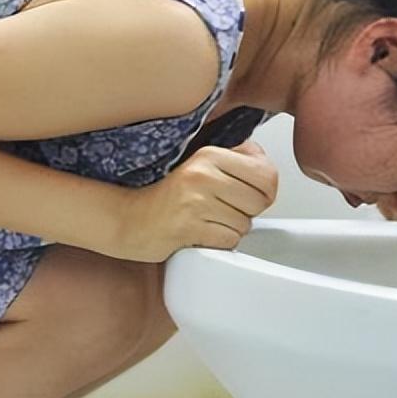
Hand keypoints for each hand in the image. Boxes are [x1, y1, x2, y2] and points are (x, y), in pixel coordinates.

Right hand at [108, 140, 277, 262]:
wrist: (129, 218)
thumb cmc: (166, 196)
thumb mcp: (198, 165)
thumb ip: (235, 159)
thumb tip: (264, 161)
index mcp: (209, 155)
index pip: (267, 174)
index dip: (265, 191)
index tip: (251, 195)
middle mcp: (203, 175)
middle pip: (259, 201)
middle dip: (247, 212)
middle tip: (224, 210)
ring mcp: (196, 202)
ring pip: (245, 224)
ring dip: (231, 229)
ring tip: (208, 221)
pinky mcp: (189, 227)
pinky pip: (229, 240)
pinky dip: (219, 242)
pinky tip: (202, 233)